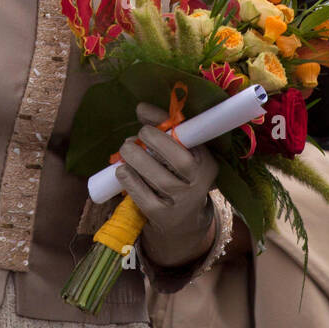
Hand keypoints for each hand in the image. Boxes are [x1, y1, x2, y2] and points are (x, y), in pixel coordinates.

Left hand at [115, 102, 216, 267]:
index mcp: (207, 162)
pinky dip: (130, 181)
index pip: (190, 140)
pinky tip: (122, 171)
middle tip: (134, 137)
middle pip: (178, 161)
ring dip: (137, 160)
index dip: (166, 123)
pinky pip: (144, 197)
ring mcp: (181, 202)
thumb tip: (141, 108)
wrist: (182, 219)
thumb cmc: (178, 176)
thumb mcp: (181, 153)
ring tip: (126, 150)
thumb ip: (166, 129)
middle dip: (153, 142)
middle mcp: (199, 183)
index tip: (143, 114)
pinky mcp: (162, 215)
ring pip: (159, 179)